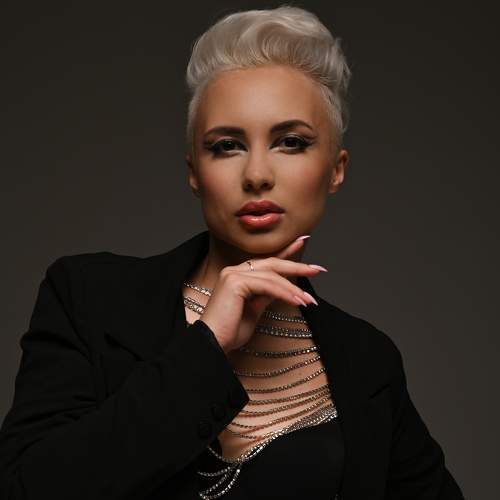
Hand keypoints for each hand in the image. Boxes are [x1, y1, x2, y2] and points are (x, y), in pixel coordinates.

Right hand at [199, 236, 324, 353]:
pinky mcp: (235, 282)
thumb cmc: (230, 331)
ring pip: (272, 276)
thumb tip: (283, 288)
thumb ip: (266, 295)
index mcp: (237, 276)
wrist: (212, 343)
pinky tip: (297, 301)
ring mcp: (233, 274)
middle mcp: (234, 271)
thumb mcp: (254, 310)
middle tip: (318, 269)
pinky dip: (284, 293)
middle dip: (297, 265)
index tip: (303, 241)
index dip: (286, 252)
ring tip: (309, 301)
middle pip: (272, 264)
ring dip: (293, 288)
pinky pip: (267, 285)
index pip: (267, 262)